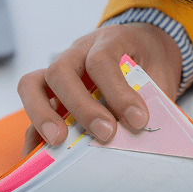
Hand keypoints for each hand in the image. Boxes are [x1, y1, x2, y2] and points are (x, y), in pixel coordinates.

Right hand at [17, 23, 181, 155]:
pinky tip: (36, 151)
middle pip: (62, 71)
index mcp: (109, 40)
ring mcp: (60, 68)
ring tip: (58, 141)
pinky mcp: (50, 90)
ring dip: (43, 115)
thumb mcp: (159, 75)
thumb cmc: (150, 63)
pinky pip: (33, 106)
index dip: (118, 93)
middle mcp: (78, 50)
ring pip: (33, 83)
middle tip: (105, 133)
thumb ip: (151, 99)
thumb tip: (143, 134)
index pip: (102, 60)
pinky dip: (33, 129)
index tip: (138, 120)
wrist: (145, 47)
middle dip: (82, 107)